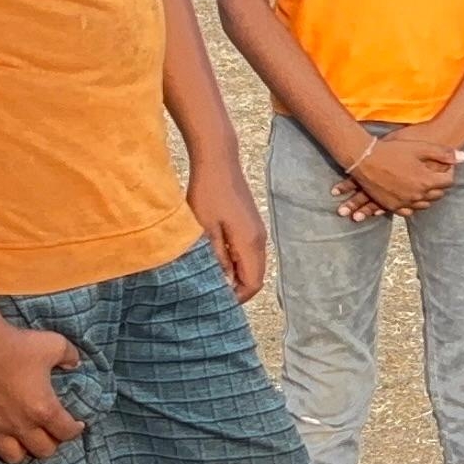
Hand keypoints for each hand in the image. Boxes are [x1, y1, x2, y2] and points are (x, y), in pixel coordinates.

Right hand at [0, 314, 84, 463]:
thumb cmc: (14, 344)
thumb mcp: (54, 344)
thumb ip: (70, 356)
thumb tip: (74, 364)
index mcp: (42, 409)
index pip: (66, 432)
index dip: (76, 429)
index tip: (77, 423)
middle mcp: (19, 424)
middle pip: (43, 450)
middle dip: (52, 442)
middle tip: (51, 430)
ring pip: (12, 456)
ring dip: (22, 449)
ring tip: (24, 437)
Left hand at [188, 157, 267, 303]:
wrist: (219, 162)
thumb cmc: (207, 193)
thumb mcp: (204, 230)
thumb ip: (216, 259)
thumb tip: (223, 283)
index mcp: (249, 243)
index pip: (253, 283)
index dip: (236, 298)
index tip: (214, 301)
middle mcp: (259, 240)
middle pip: (256, 277)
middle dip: (236, 289)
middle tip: (210, 293)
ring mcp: (257, 232)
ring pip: (253, 266)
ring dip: (236, 276)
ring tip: (211, 277)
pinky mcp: (251, 225)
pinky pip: (250, 254)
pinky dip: (237, 264)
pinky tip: (217, 259)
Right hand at [347, 127, 463, 215]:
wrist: (364, 159)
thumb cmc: (393, 150)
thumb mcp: (421, 147)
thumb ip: (444, 153)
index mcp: (427, 181)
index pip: (448, 181)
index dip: (449, 172)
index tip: (445, 165)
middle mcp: (417, 195)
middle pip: (437, 194)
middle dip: (439, 184)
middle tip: (436, 174)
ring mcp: (403, 202)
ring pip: (424, 204)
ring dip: (427, 195)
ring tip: (424, 184)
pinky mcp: (391, 206)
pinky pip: (408, 210)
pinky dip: (412, 204)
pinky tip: (411, 195)